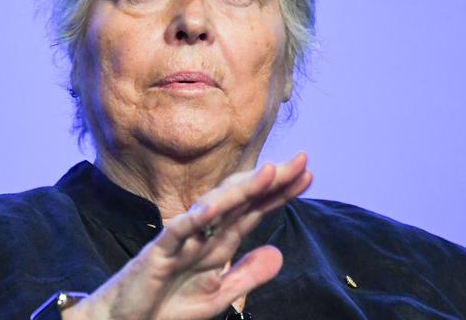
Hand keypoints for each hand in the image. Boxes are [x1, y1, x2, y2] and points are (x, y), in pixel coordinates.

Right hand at [64, 152, 311, 319]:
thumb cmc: (169, 305)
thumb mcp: (219, 294)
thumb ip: (247, 275)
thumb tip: (279, 252)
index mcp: (217, 243)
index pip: (254, 211)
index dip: (279, 194)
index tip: (307, 175)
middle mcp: (202, 234)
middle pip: (241, 202)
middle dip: (270, 182)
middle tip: (301, 160)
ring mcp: (181, 240)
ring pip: (213, 209)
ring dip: (240, 191)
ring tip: (269, 173)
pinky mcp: (158, 253)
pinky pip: (176, 233)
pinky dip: (192, 221)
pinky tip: (211, 209)